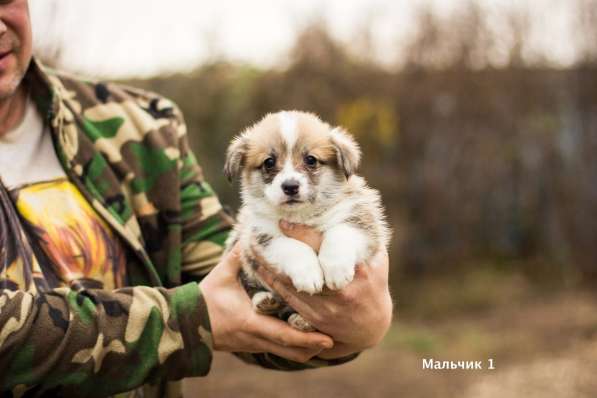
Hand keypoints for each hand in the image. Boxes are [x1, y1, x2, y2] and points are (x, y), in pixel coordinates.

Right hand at [199, 244, 333, 362]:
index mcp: (251, 322)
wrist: (186, 324)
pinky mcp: (252, 346)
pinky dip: (293, 348)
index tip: (328, 336)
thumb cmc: (205, 299)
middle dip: (313, 347)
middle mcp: (256, 338)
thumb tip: (250, 232)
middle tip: (333, 339)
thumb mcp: (221, 276)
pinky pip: (278, 351)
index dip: (308, 337)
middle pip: (291, 351)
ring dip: (305, 350)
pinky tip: (304, 341)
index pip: (285, 334)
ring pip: (286, 354)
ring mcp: (254, 345)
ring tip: (323, 341)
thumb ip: (237, 256)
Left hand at [254, 221, 392, 358]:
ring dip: (271, 266)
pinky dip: (273, 282)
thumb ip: (366, 236)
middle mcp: (342, 289)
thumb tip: (357, 203)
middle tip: (259, 233)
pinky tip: (261, 267)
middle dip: (282, 251)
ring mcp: (327, 306)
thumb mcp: (378, 260)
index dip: (304, 235)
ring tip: (252, 247)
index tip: (283, 223)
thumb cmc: (373, 284)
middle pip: (306, 266)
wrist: (369, 326)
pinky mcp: (314, 317)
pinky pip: (289, 297)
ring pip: (292, 283)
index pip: (328, 248)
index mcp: (359, 270)